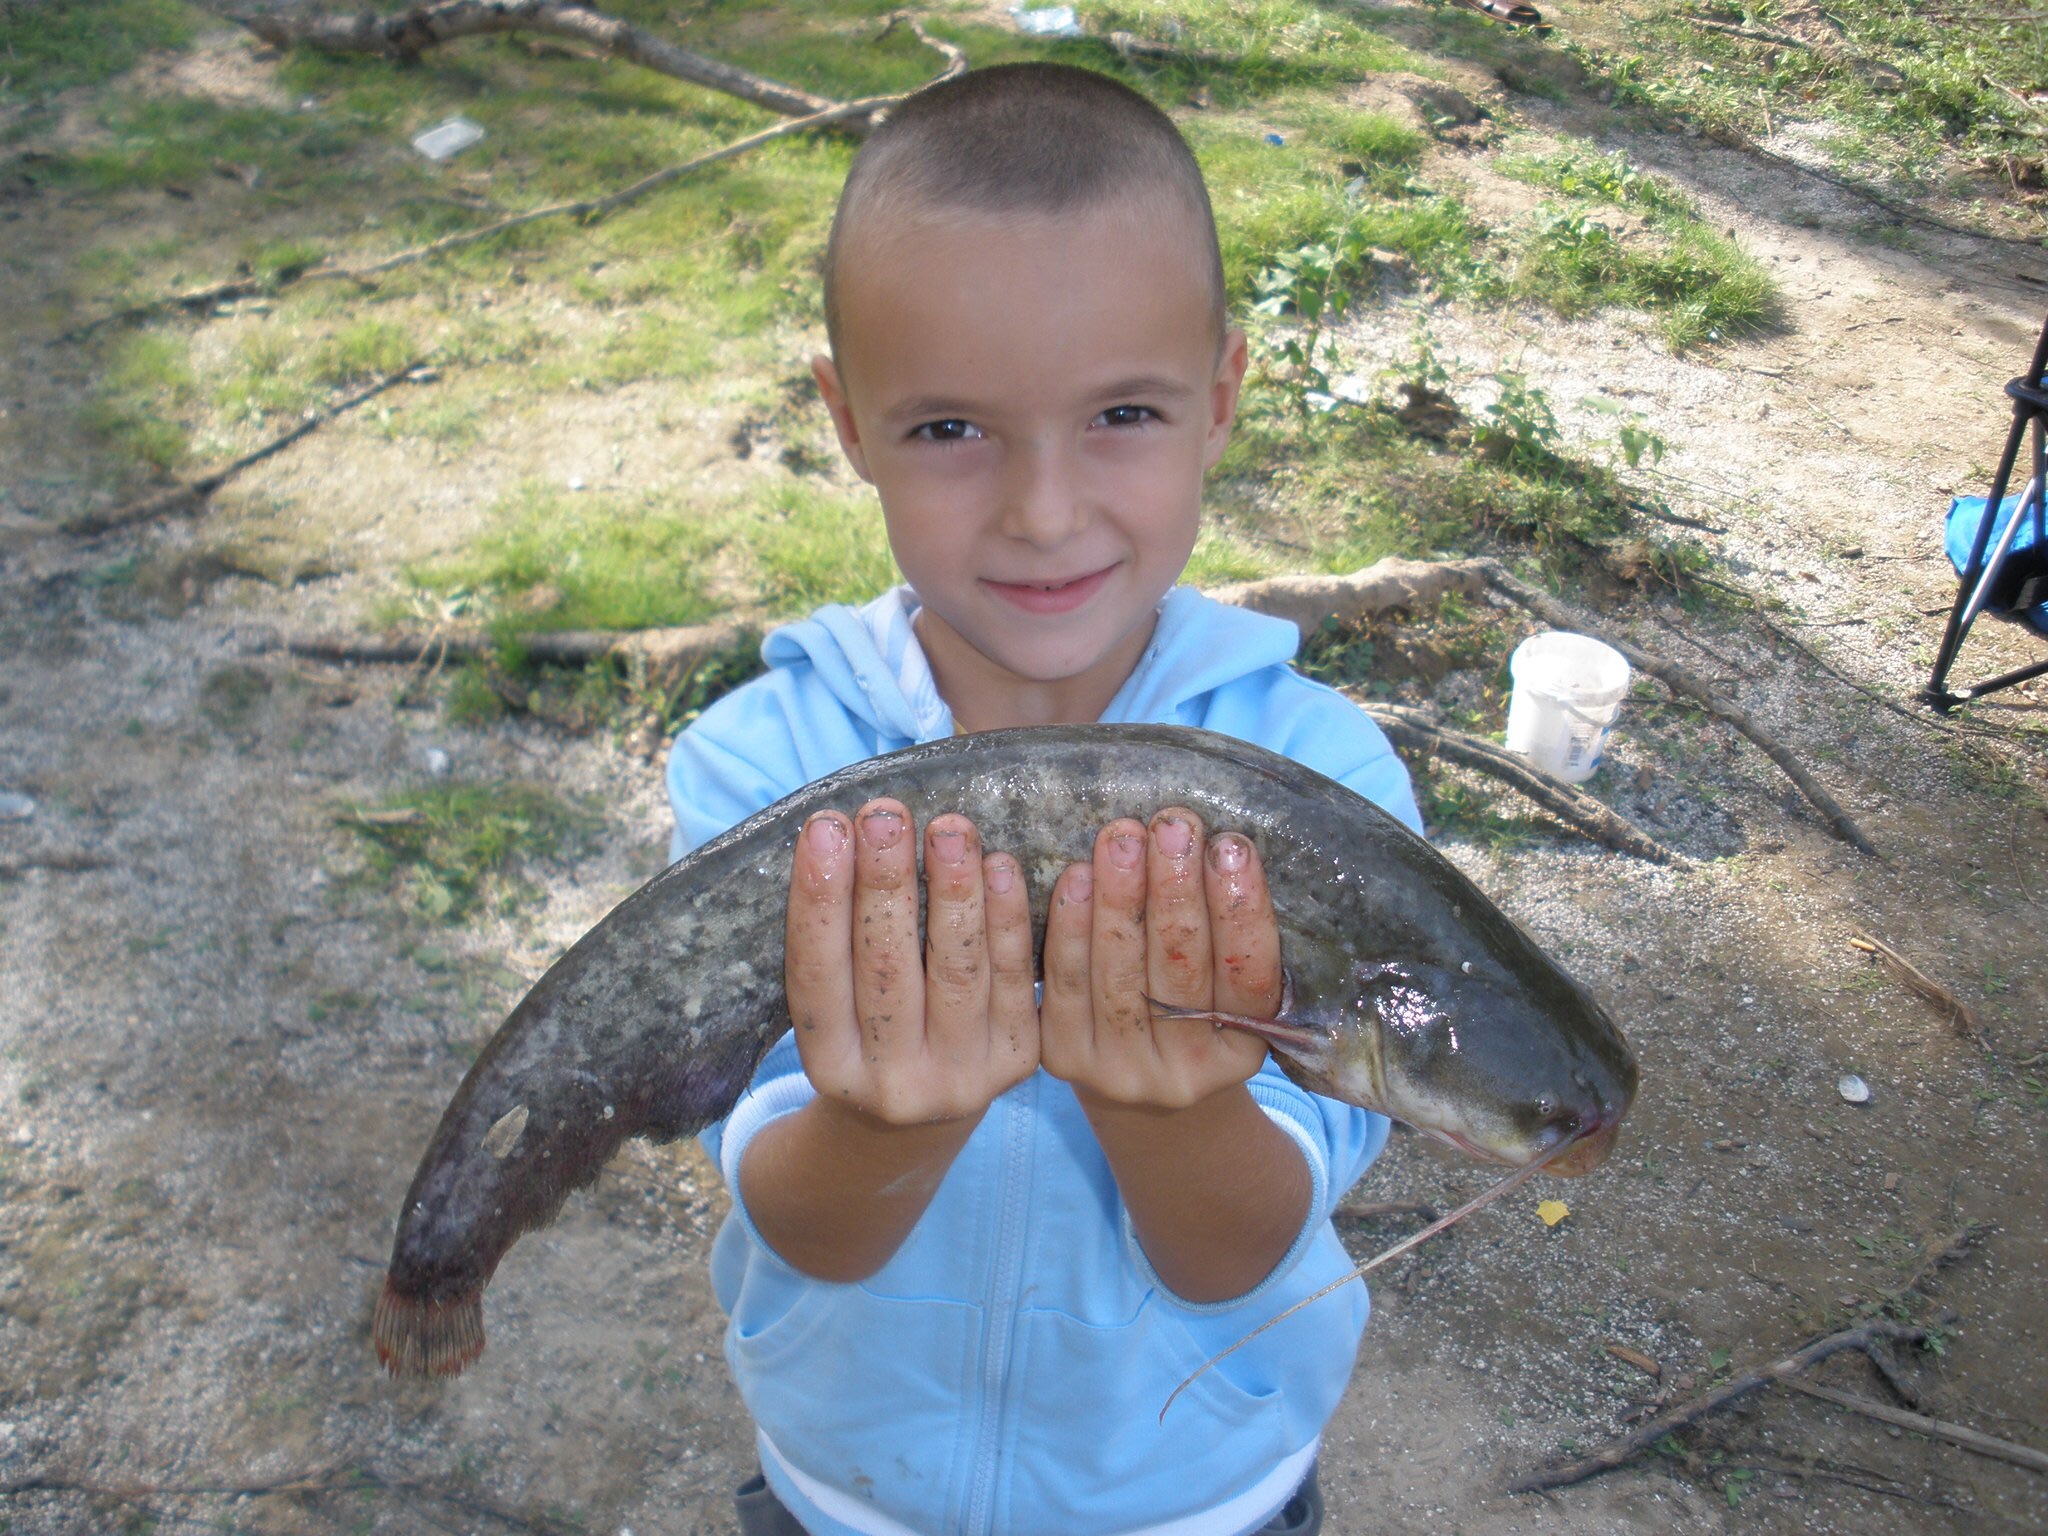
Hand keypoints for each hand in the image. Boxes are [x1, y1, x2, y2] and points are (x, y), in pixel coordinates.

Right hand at [784, 800, 1038, 1126]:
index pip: (817, 975)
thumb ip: (833, 941)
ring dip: (954, 891)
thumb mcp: (833, 1009)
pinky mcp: (1013, 1061)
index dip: (819, 899)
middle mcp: (891, 1082)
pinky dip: (1008, 917)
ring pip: (958, 970)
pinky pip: (1013, 979)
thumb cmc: (866, 1030)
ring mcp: (957, 1076)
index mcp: (828, 1067)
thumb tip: (843, 834)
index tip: (825, 828)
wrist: (920, 1120)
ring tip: (948, 827)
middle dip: (886, 883)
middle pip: (887, 968)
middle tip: (886, 815)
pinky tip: (999, 865)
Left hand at [1039, 808, 1282, 1109]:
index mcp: (1242, 1052)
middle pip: (1180, 968)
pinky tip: (1077, 875)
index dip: (1240, 911)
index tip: (1232, 847)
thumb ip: (1233, 938)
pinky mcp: (1065, 1055)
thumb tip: (1221, 846)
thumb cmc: (1195, 1013)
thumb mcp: (1230, 994)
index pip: (1248, 977)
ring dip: (1120, 895)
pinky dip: (1071, 924)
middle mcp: (1184, 1072)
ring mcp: (1121, 1069)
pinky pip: (1066, 981)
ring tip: (1123, 836)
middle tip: (1173, 827)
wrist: (1137, 1091)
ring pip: (1118, 971)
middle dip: (1176, 889)